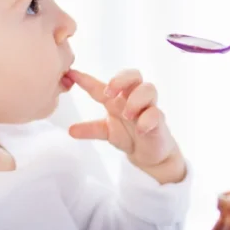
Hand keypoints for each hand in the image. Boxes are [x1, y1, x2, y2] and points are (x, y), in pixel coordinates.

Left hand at [67, 69, 184, 182]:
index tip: (71, 74)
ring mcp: (148, 107)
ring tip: (127, 114)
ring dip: (136, 99)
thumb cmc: (128, 136)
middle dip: (121, 79)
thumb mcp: (106, 132)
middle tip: (109, 93)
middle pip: (133, 75)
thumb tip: (70, 130)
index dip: (86, 79)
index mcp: (117, 99)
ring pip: (148, 89)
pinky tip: (140, 129)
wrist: (148, 154)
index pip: (101, 85)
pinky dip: (147, 120)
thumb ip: (90, 129)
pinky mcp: (159, 120)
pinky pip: (157, 113)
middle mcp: (133, 98)